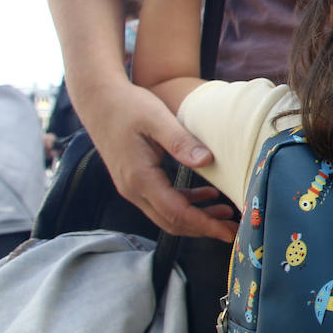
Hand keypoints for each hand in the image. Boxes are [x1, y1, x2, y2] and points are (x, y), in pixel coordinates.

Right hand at [81, 79, 236, 241]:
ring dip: (197, 217)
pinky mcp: (135, 181)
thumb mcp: (157, 119)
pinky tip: (207, 195)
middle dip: (204, 228)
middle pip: (172, 222)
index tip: (228, 232)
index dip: (205, 225)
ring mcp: (132, 187)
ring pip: (167, 214)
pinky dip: (186, 202)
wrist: (98, 100)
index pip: (177, 212)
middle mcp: (133, 189)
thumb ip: (180, 142)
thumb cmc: (127, 106)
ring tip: (225, 213)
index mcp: (140, 177)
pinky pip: (163, 201)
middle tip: (234, 230)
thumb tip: (207, 161)